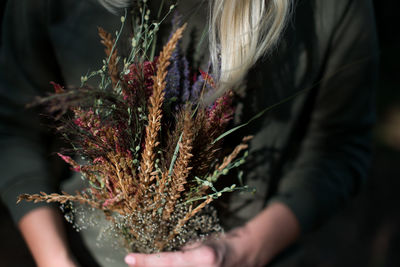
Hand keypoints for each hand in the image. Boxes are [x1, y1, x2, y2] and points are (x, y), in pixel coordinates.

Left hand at [125, 202, 299, 266]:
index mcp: (203, 257)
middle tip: (136, 262)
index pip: (168, 261)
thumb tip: (160, 257)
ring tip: (148, 263)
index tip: (129, 259)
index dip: (146, 261)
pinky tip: (164, 265)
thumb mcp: (201, 242)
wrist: (245, 256)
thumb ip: (182, 252)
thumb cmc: (222, 244)